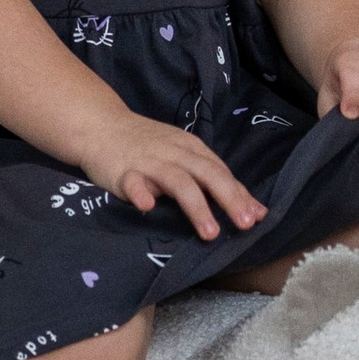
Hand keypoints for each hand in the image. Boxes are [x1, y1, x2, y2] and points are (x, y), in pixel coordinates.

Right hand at [79, 116, 266, 244]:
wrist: (102, 126)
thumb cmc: (149, 146)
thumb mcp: (183, 156)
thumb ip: (214, 180)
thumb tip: (256, 210)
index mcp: (191, 149)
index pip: (220, 172)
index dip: (239, 194)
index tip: (256, 218)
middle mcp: (174, 153)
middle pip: (206, 173)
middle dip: (228, 198)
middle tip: (244, 224)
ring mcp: (148, 162)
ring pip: (177, 181)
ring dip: (196, 206)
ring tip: (209, 233)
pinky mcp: (122, 172)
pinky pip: (132, 182)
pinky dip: (140, 193)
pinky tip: (147, 207)